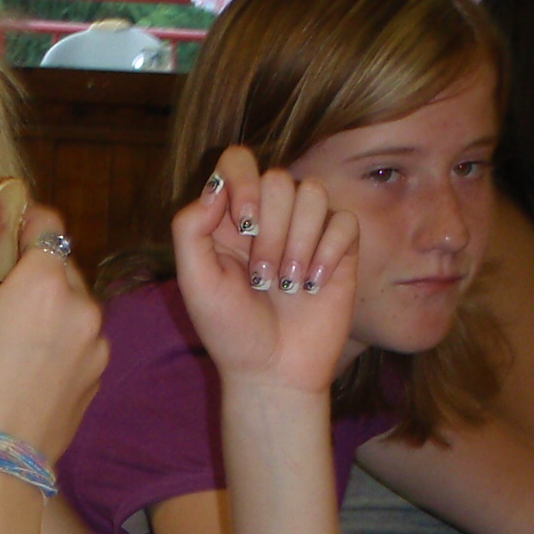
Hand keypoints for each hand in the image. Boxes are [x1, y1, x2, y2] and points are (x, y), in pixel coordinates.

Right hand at [0, 199, 107, 463]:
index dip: (22, 223)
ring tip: (15, 330)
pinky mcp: (100, 371)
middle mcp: (82, 303)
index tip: (1, 237)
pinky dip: (61, 337)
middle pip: (60, 263)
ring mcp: (98, 340)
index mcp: (45, 280)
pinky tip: (30, 360)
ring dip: (49, 304)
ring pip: (73, 301)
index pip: (47, 223)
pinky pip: (81, 337)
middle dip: (32, 269)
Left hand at [172, 145, 359, 395]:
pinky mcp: (339, 250)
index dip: (245, 180)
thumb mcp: (195, 284)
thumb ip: (189, 230)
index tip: (246, 221)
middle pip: (280, 179)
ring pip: (314, 193)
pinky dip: (329, 253)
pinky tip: (313, 285)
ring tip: (288, 285)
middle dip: (272, 232)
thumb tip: (216, 189)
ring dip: (299, 244)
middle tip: (263, 279)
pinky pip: (344, 222)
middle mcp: (269, 217)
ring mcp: (306, 230)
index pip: (238, 161)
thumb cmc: (231, 332)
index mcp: (230, 218)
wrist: (273, 372)